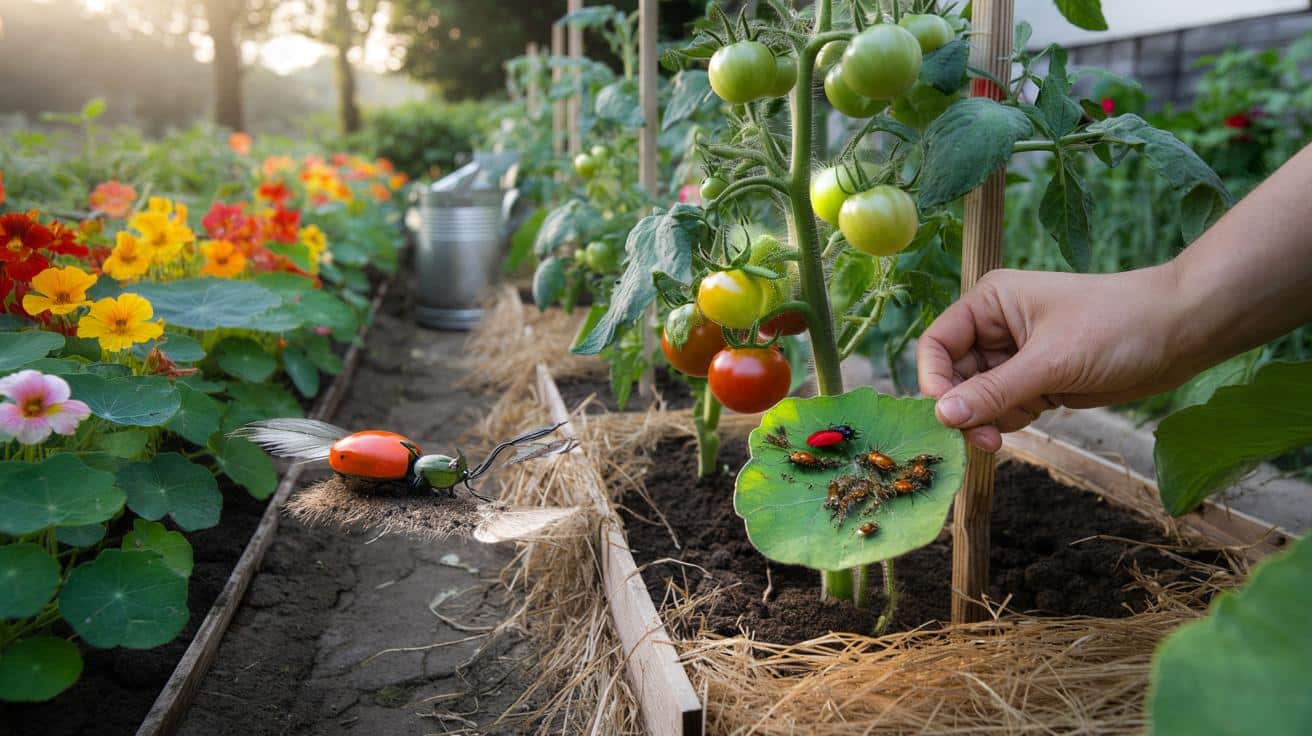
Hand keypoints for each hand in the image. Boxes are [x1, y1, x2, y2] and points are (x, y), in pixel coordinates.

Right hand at [916, 265, 1196, 451]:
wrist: (1182, 332)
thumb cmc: (1117, 326)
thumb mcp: (1051, 361)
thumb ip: (995, 391)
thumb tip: (942, 416)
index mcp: (989, 303)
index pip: (937, 344)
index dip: (933, 380)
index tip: (943, 416)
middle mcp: (996, 328)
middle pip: (953, 376)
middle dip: (961, 409)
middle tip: (980, 440)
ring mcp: (1017, 357)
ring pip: (977, 397)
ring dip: (983, 421)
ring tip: (999, 440)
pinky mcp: (1038, 381)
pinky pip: (1003, 407)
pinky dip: (1005, 423)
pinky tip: (1024, 426)